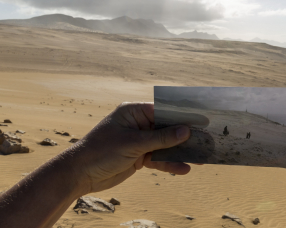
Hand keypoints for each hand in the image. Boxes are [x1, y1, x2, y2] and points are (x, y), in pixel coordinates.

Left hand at [68, 102, 190, 193]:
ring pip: (165, 145)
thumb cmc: (101, 151)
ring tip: (201, 158)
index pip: (162, 110)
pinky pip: (158, 159)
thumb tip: (186, 130)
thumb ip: (161, 138)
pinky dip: (169, 164)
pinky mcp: (139, 156)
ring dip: (180, 152)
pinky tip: (183, 169)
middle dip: (184, 135)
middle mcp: (138, 124)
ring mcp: (139, 141)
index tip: (200, 119)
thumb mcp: (133, 143)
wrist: (79, 175)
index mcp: (133, 111)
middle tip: (206, 139)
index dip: (181, 116)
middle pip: (166, 128)